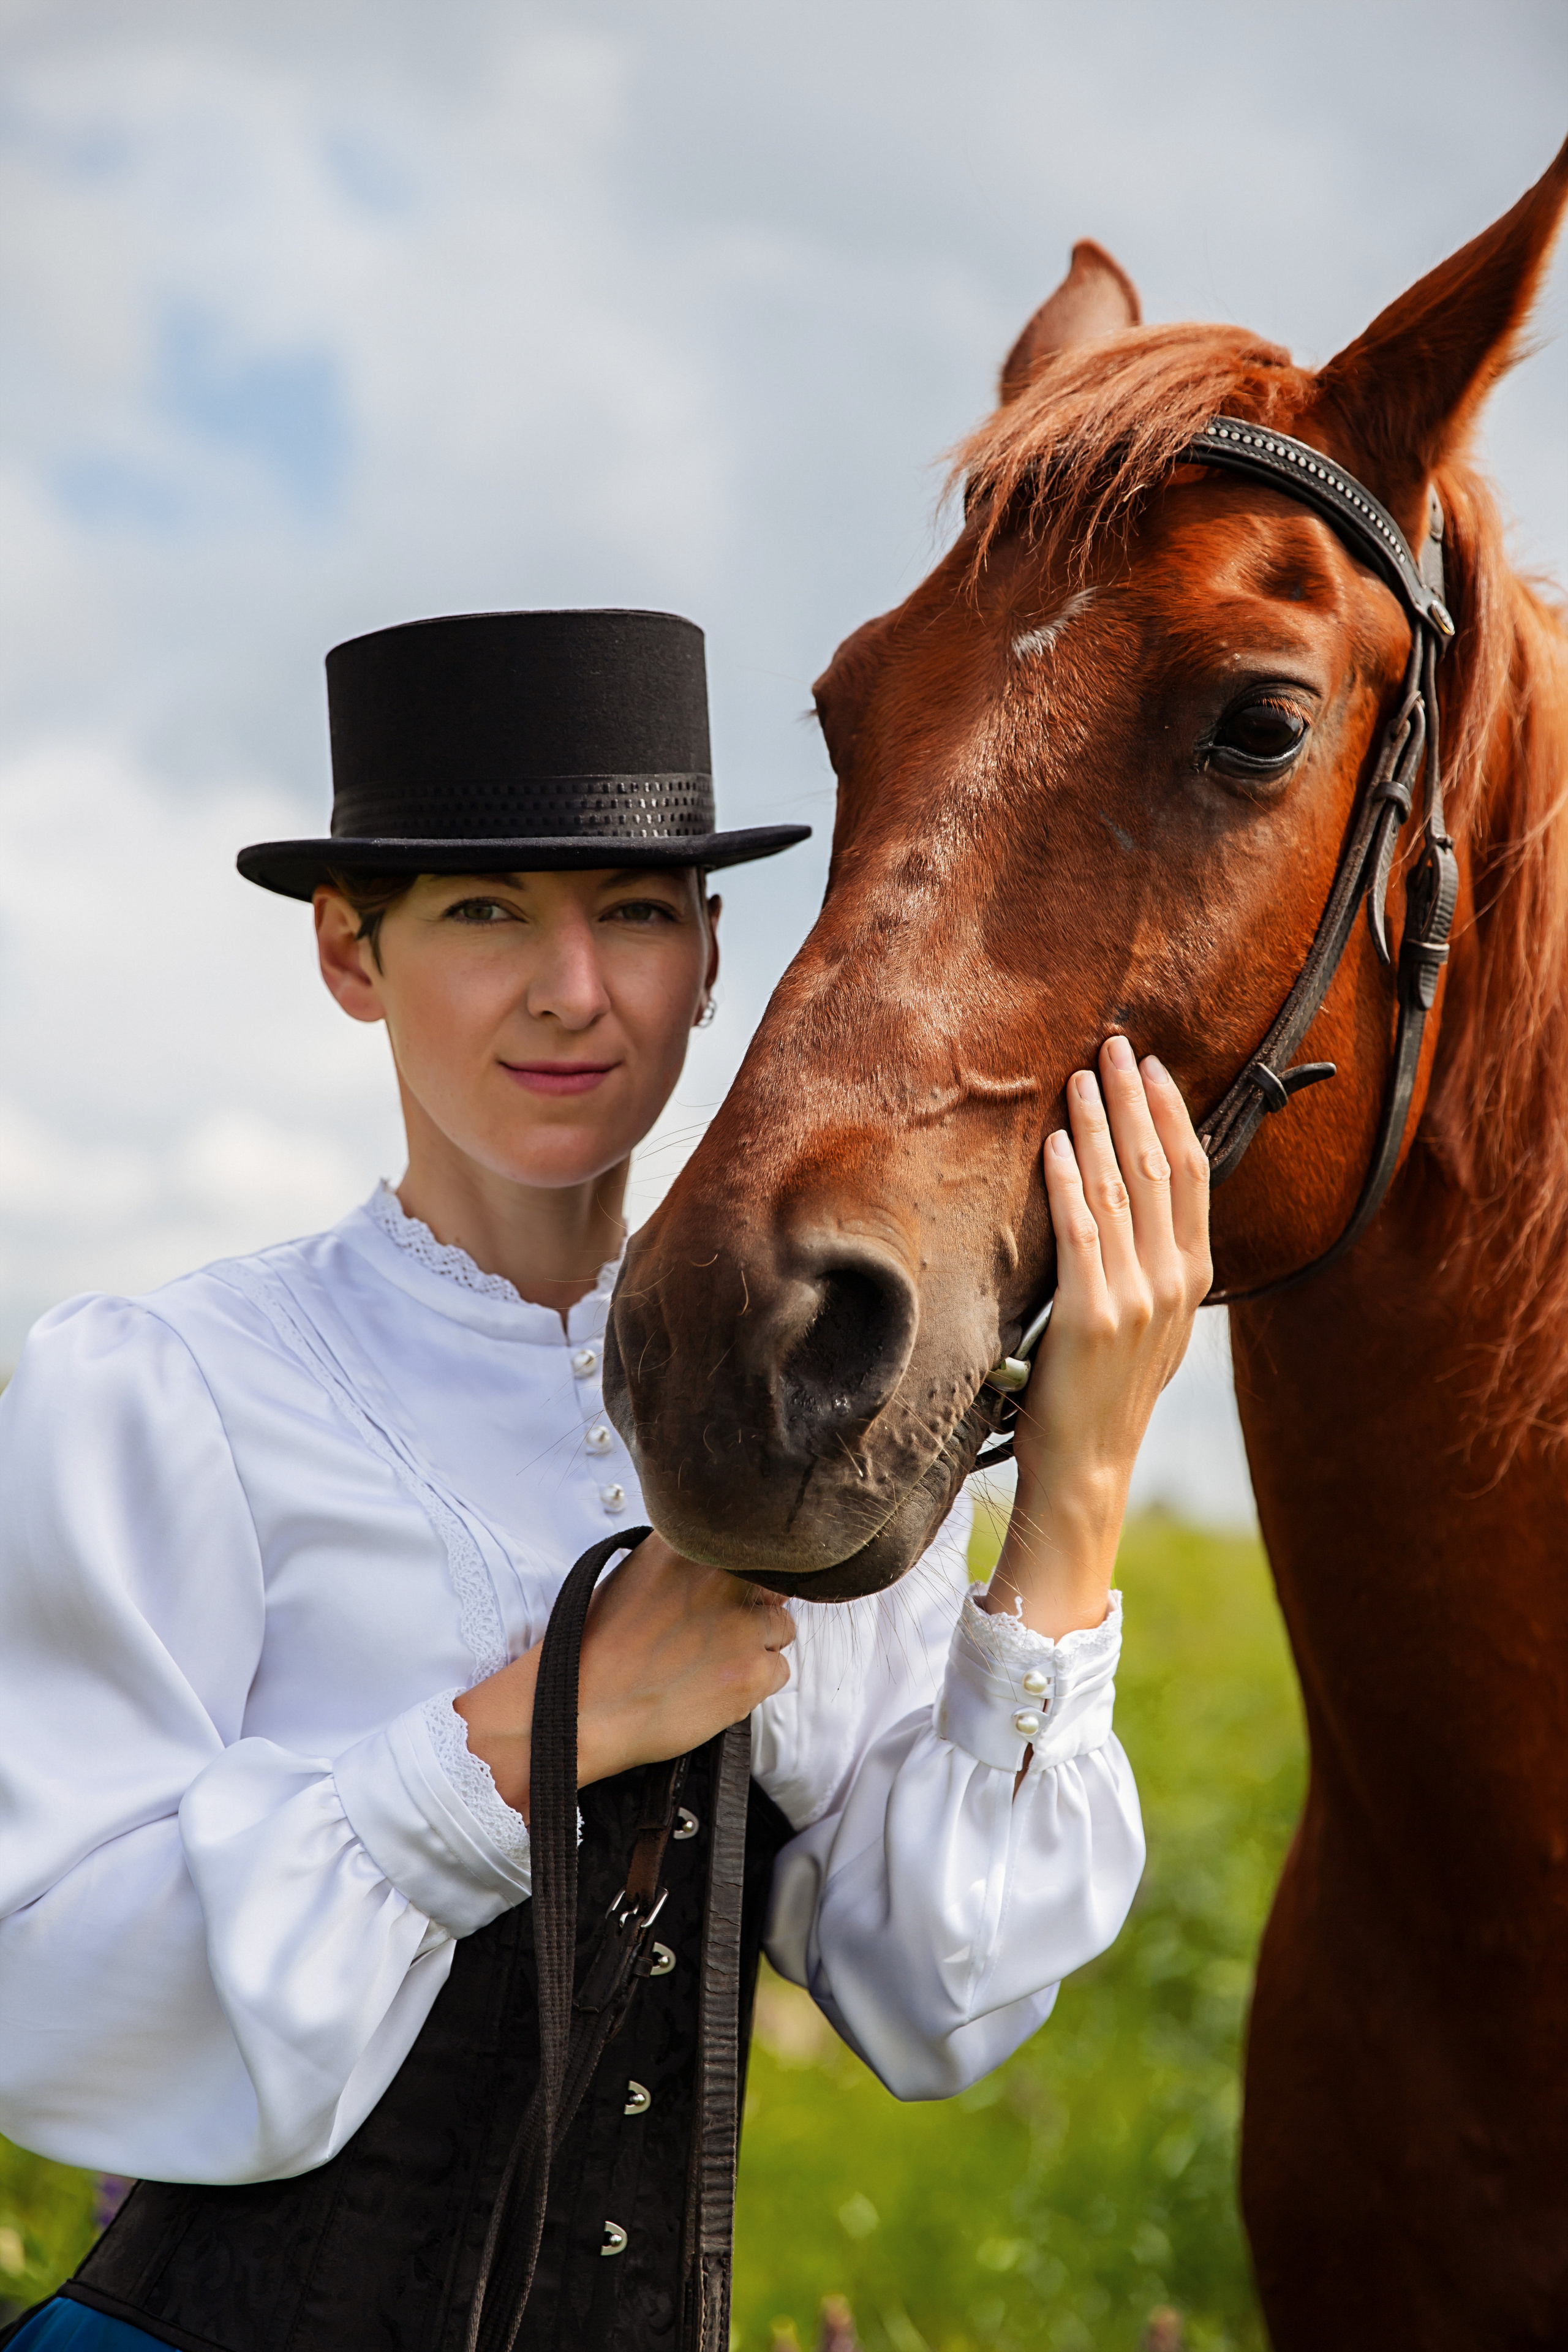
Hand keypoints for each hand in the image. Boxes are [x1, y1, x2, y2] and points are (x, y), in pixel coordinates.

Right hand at [455, 1532, 794, 1817]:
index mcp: (690, 1546)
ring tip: (715, 1663)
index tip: (730, 1593)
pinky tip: (719, 1686)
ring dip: (758, 1646)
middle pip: (772, 1585)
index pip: (750, 1546)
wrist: (581, 1709)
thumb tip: (723, 1559)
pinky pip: (780, 1670)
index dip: (743, 1573)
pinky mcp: (752, 1671)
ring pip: (781, 1628)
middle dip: (753, 1609)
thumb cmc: (598, 1648)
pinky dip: (757, 1683)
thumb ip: (685, 1559)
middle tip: (720, 1633)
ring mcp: (741, 1624)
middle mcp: (721, 1577)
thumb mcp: (636, 1574)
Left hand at [981, 1036, 1211, 1638]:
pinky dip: (1069, 1183)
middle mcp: (1172, 1282)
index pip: (1191, 1176)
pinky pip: (1080, 1234)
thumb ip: (1153, 1264)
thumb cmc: (1105, 1390)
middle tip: (1114, 1045)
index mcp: (1191, 1277)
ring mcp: (1135, 1299)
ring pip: (1121, 1190)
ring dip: (1099, 1126)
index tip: (1152, 1068)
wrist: (1087, 1464)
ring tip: (1079, 1078)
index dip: (1173, 1115)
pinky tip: (1056, 1143)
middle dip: (1136, 1101)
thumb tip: (1136, 1199)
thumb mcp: (1150, 1323)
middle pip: (1160, 1168)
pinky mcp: (1090, 1316)